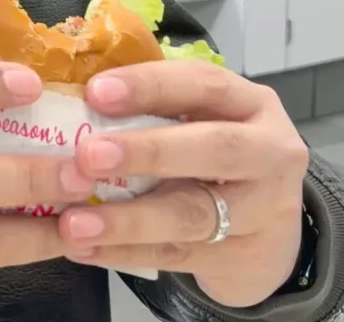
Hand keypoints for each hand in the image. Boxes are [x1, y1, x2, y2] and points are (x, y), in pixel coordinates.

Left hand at [59, 60, 308, 307]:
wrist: (270, 226)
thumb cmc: (211, 148)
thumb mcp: (198, 114)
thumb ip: (152, 102)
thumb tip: (72, 91)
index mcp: (250, 103)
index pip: (203, 84)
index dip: (150, 86)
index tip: (96, 91)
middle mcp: (269, 153)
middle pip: (215, 149)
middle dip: (148, 152)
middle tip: (88, 156)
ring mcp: (263, 211)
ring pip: (194, 215)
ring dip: (128, 219)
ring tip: (75, 222)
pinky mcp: (244, 259)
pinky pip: (177, 257)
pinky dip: (126, 253)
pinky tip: (85, 248)